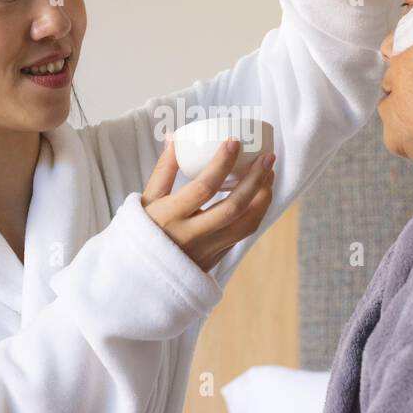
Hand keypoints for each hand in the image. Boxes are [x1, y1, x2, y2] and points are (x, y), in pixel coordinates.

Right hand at [140, 137, 275, 272]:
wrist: (143, 275)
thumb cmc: (143, 231)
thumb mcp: (147, 200)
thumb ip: (164, 170)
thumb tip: (175, 137)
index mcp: (171, 217)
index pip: (203, 188)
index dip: (222, 164)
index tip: (234, 142)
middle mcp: (192, 235)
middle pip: (233, 206)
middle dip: (255, 179)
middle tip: (267, 156)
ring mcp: (208, 249)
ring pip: (246, 223)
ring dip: (263, 196)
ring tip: (269, 173)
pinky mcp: (218, 257)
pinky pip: (244, 233)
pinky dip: (257, 211)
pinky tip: (261, 193)